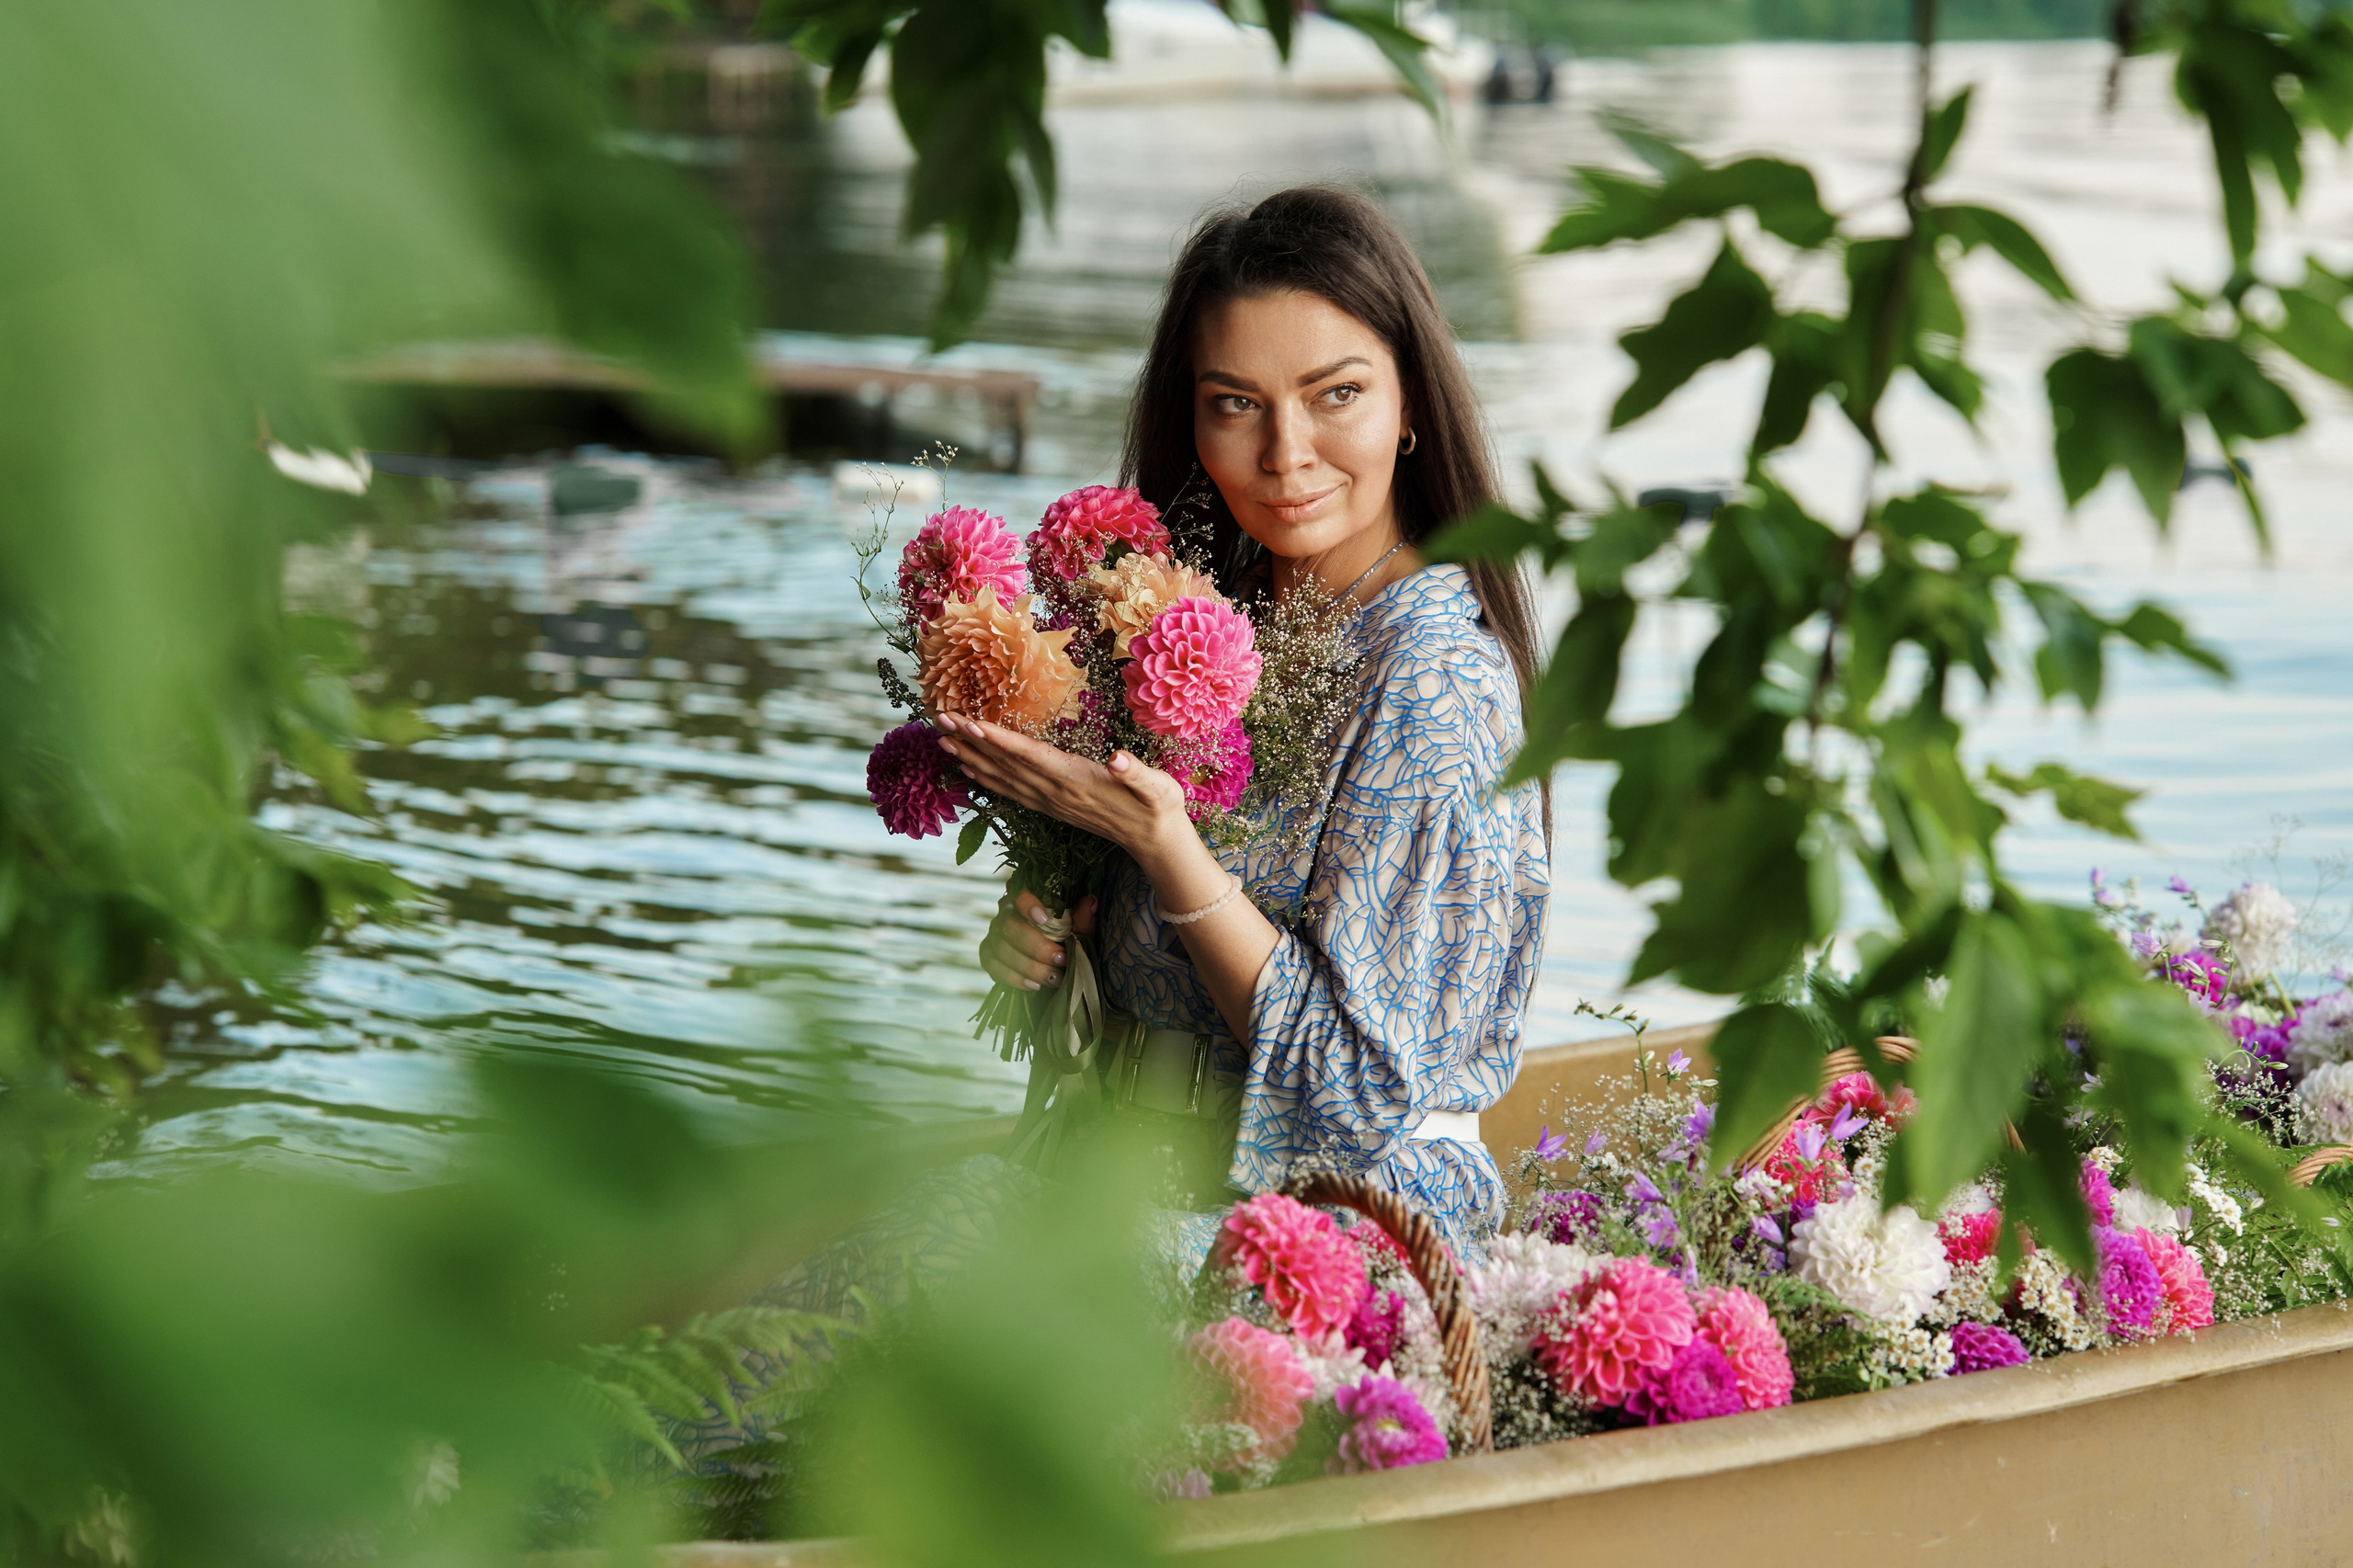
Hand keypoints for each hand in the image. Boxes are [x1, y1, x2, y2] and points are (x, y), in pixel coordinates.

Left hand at [933, 713, 1188, 863]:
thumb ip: (1139, 774)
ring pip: (1002, 778)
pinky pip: (1011, 791)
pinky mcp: (1052, 807)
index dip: (998, 740)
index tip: (969, 723)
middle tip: (938, 719)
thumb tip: (1120, 760)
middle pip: (1004, 765)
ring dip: (970, 758)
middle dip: (970, 742)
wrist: (1154, 840)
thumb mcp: (1158, 787)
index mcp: (1076, 781)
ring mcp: (1051, 802)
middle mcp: (1055, 792)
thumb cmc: (1158, 806)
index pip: (1028, 756)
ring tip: (943, 739)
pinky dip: (987, 778)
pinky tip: (970, 768)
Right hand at [981, 886, 1097, 990]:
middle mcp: (1005, 912)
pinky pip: (994, 967)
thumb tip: (1089, 903)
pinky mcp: (988, 956)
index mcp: (1026, 897)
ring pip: (1002, 949)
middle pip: (1009, 925)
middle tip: (1061, 959)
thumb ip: (1082, 919)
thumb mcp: (1080, 929)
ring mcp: (994, 935)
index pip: (1017, 889)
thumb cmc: (1068, 939)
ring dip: (1030, 967)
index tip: (1044, 919)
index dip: (1026, 903)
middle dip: (1036, 946)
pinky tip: (1035, 985)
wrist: (1056, 963)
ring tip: (1055, 978)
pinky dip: (1015, 978)